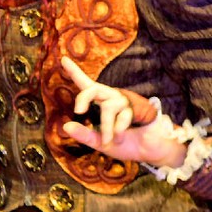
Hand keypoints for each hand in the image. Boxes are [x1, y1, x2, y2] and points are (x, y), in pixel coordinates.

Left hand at [58, 56, 185, 167]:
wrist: (147, 152)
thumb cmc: (124, 145)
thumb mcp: (99, 143)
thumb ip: (84, 135)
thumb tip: (66, 126)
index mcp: (99, 105)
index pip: (86, 86)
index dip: (75, 72)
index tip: (63, 59)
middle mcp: (110, 100)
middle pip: (94, 88)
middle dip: (84, 98)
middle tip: (79, 111)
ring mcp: (123, 103)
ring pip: (108, 108)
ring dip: (106, 127)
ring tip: (108, 140)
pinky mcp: (136, 109)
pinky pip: (122, 117)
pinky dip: (119, 131)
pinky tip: (122, 137)